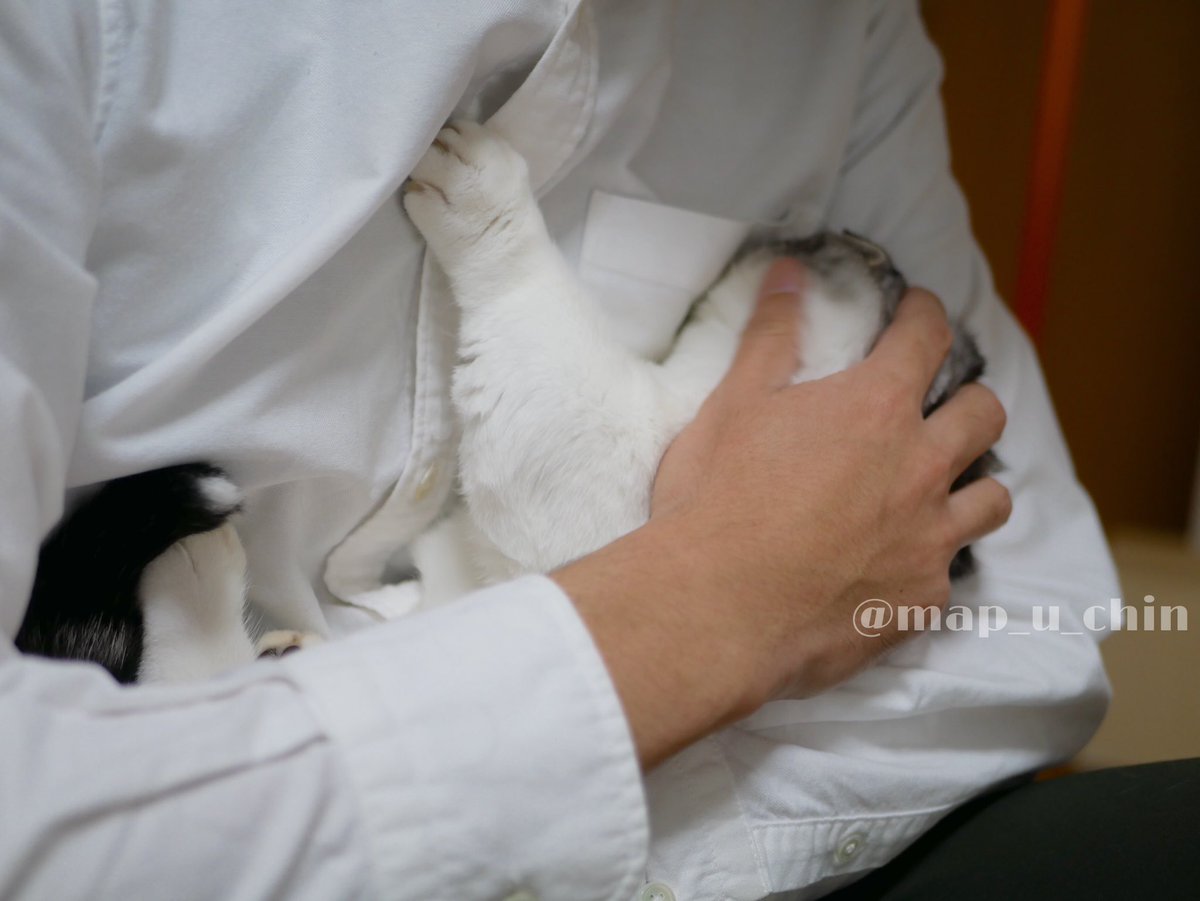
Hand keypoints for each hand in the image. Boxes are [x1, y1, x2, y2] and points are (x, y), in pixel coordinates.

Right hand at [554, 259, 1009, 767]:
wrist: (717, 609)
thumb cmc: (718, 500)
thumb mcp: (734, 406)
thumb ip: (771, 336)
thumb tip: (788, 272)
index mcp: (876, 407)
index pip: (927, 337)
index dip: (925, 315)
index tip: (917, 313)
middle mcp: (920, 466)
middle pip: (983, 413)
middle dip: (967, 398)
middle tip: (937, 404)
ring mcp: (929, 537)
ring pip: (991, 497)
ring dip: (972, 482)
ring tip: (939, 488)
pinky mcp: (921, 599)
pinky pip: (952, 571)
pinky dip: (933, 558)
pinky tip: (898, 564)